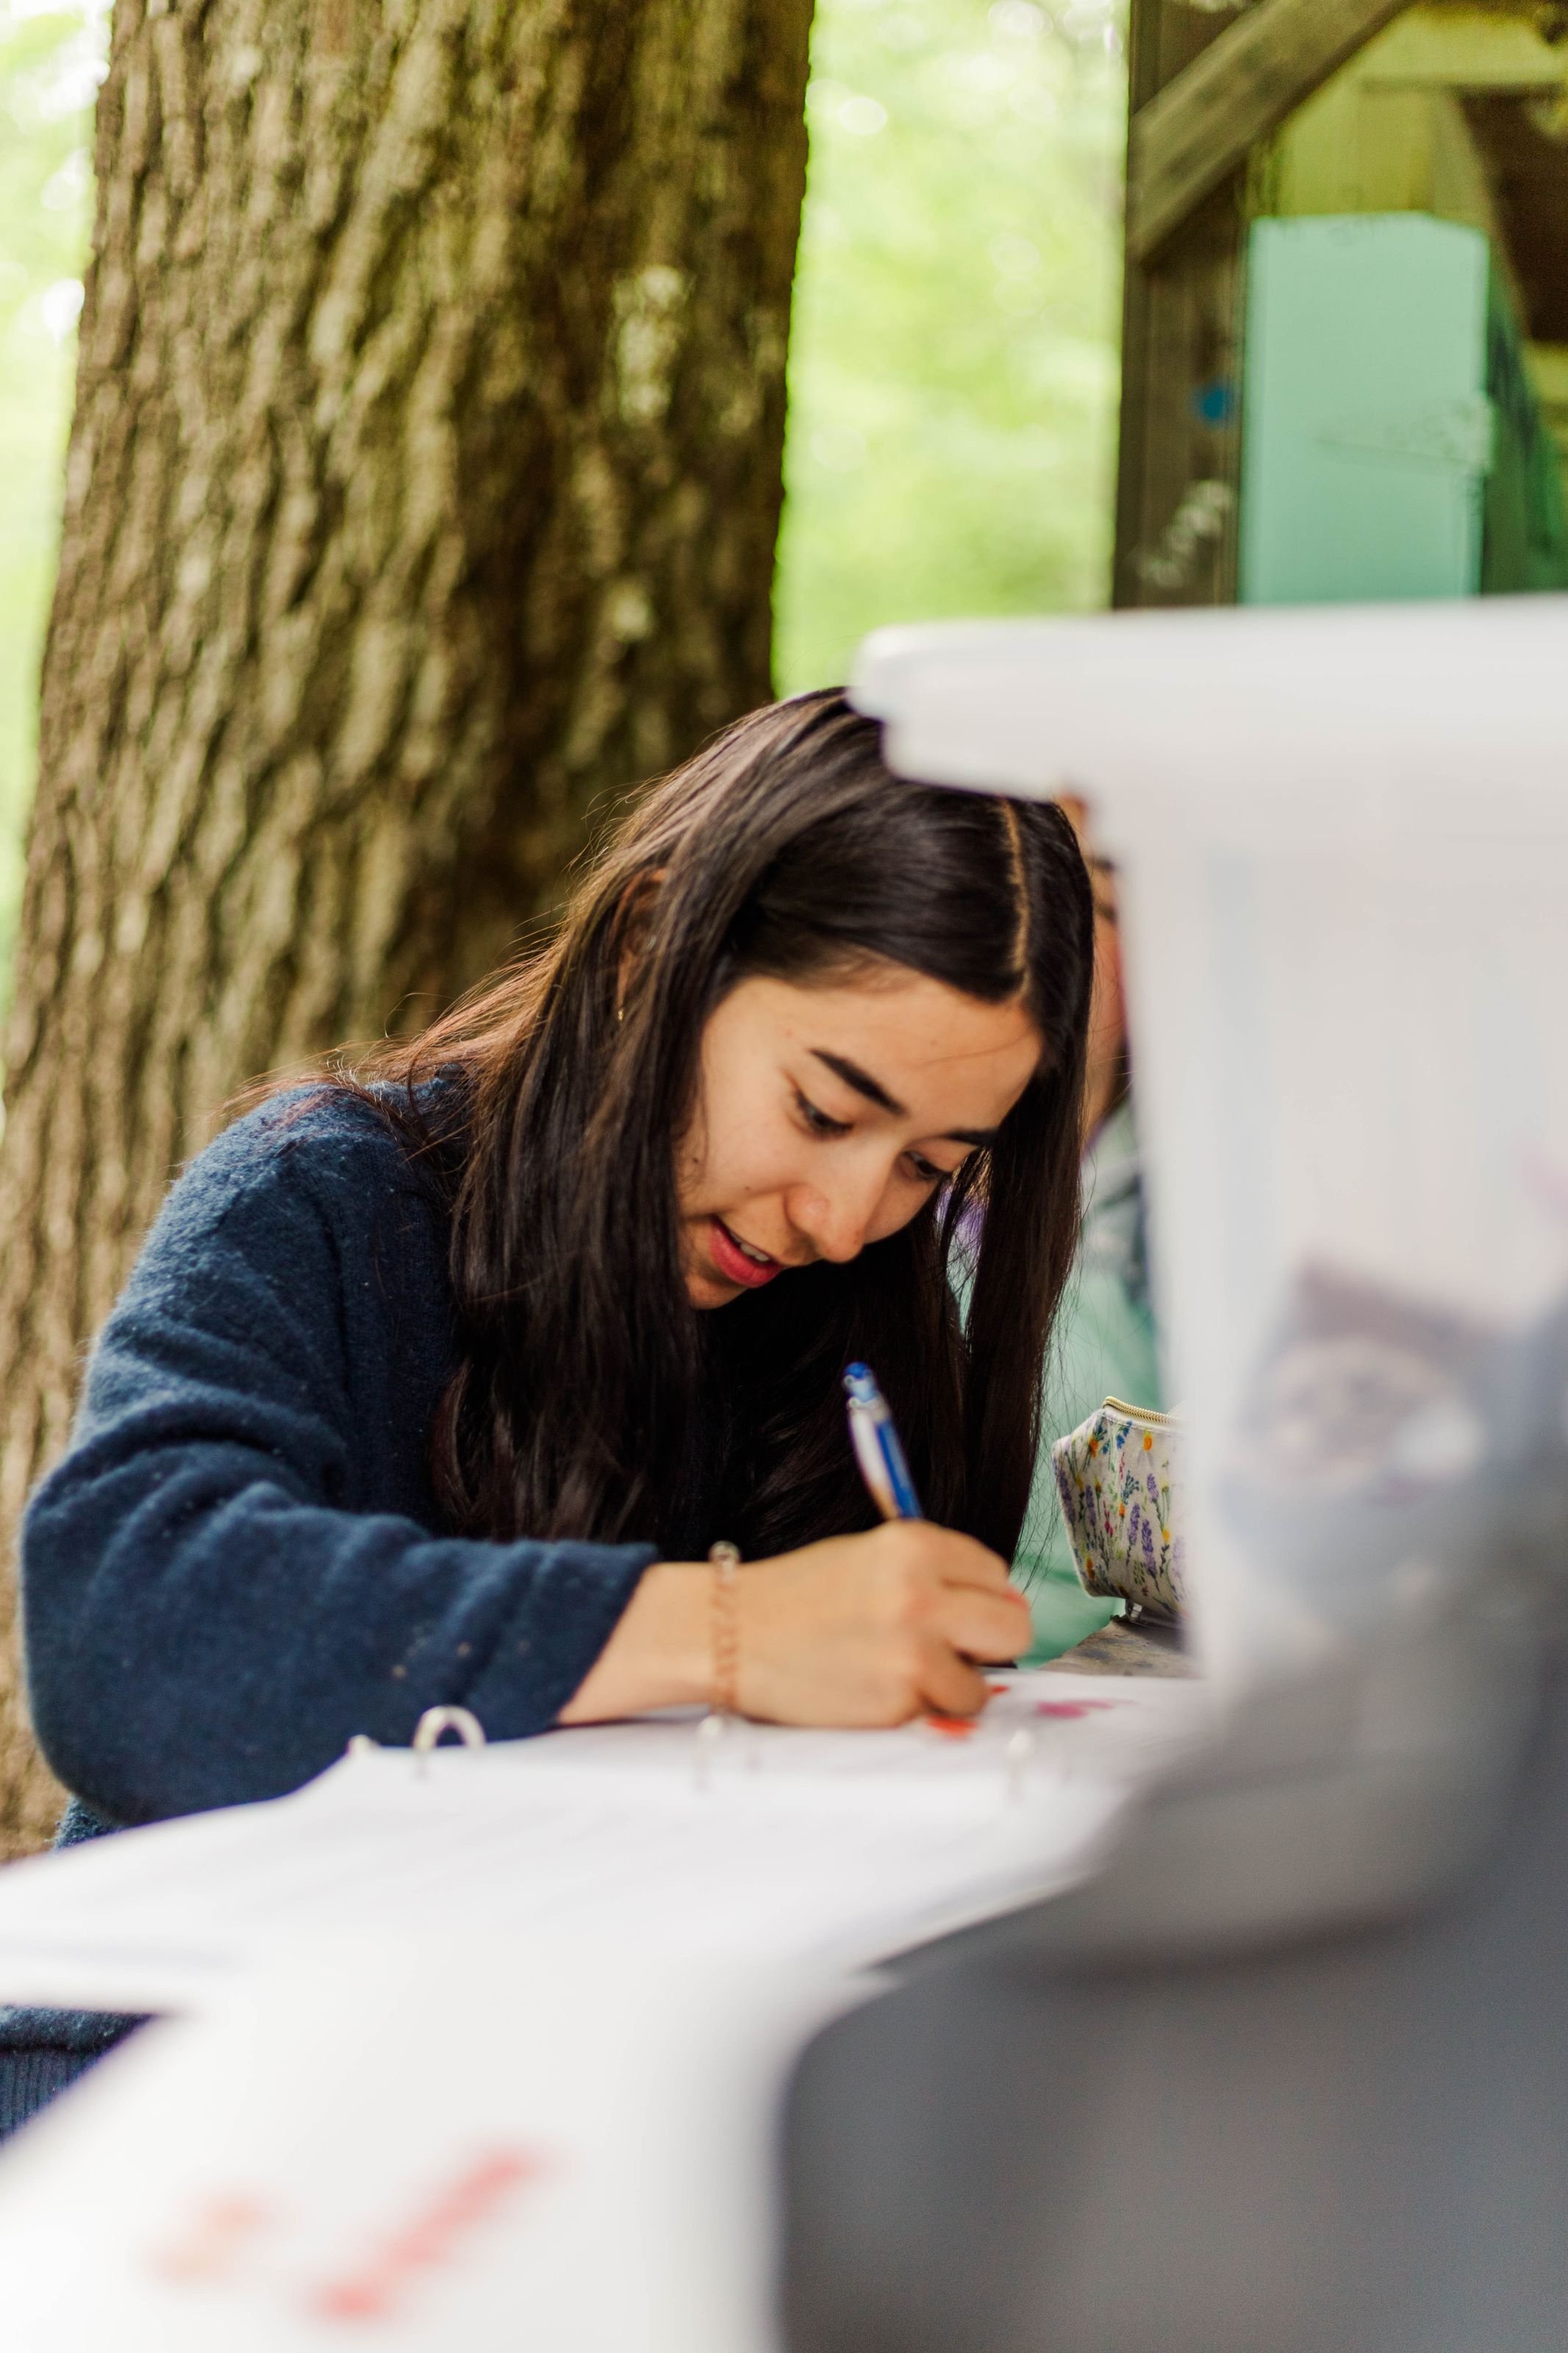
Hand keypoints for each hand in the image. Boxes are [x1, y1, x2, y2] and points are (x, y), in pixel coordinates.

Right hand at [558, 1520, 1031, 1728]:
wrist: (731, 1635)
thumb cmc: (798, 1596)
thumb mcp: (869, 1556)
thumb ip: (936, 1575)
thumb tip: (1006, 1606)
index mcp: (915, 1546)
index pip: (996, 1574)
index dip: (981, 1595)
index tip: (960, 1608)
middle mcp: (920, 1596)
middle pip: (1012, 1629)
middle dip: (992, 1642)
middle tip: (961, 1649)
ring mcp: (909, 1655)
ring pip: (980, 1686)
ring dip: (950, 1686)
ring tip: (898, 1671)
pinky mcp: (894, 1705)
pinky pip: (935, 1715)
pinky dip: (914, 1710)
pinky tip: (873, 1688)